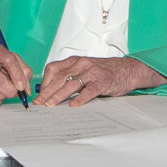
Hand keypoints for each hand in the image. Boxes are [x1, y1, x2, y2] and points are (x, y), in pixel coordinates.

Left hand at [34, 54, 163, 106]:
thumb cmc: (104, 72)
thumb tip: (51, 92)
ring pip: (71, 84)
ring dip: (59, 95)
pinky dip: (80, 98)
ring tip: (51, 105)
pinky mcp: (102, 82)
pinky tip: (74, 105)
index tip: (38, 95)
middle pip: (59, 78)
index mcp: (75, 61)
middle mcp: (82, 64)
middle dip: (47, 91)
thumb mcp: (84, 70)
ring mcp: (92, 72)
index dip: (44, 82)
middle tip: (39, 103)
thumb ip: (70, 77)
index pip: (53, 69)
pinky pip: (89, 91)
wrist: (127, 69)